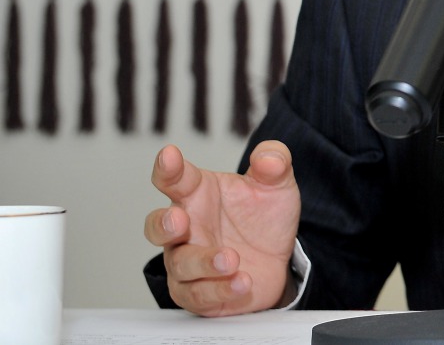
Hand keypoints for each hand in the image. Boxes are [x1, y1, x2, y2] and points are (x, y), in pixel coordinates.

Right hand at [144, 141, 300, 316]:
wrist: (278, 259)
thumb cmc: (263, 216)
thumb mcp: (276, 184)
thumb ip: (274, 162)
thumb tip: (268, 158)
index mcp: (196, 193)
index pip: (175, 178)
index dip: (168, 167)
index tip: (169, 155)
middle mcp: (186, 228)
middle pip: (157, 226)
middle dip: (164, 224)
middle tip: (179, 221)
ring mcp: (188, 261)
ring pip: (180, 265)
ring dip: (204, 263)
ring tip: (232, 260)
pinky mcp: (199, 293)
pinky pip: (199, 296)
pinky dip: (220, 290)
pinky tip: (241, 282)